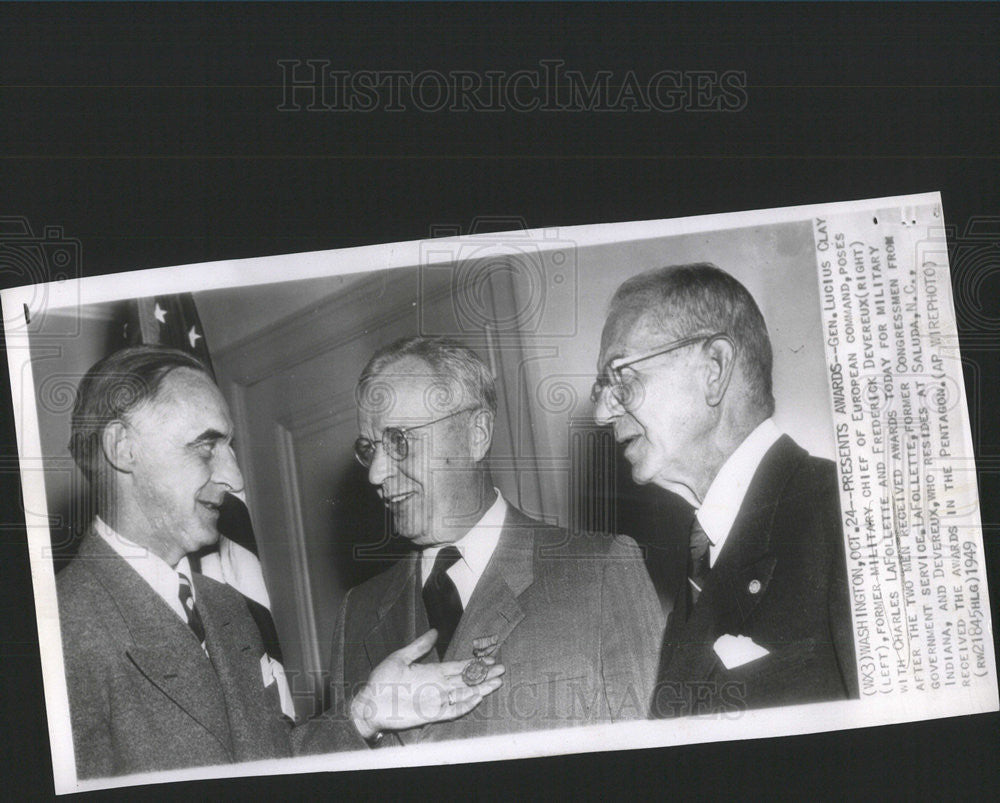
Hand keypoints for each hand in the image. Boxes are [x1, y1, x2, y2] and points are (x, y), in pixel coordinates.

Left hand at [350, 629, 503, 738]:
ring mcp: (436, 700)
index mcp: (432, 672)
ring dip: (480, 689)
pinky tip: (477, 697)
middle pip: (466, 680)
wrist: (369, 703)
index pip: (459, 668)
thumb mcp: (400, 657)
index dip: (475, 664)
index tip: (490, 659)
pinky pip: (452, 710)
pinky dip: (465, 705)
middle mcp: (437, 686)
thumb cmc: (381, 681)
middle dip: (484, 675)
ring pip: (464, 694)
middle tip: (502, 670)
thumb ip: (419, 647)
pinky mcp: (431, 714)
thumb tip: (434, 632)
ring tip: (497, 683)